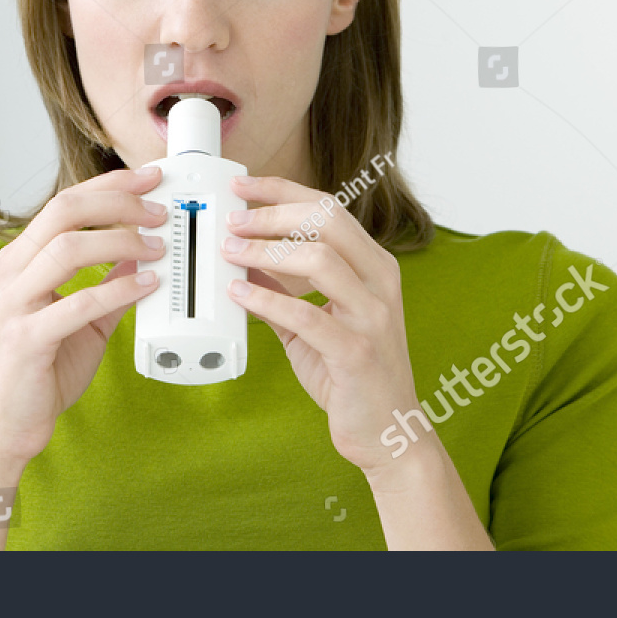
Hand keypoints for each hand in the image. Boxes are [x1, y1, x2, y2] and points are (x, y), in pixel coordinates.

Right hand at [0, 167, 165, 464]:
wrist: (7, 425)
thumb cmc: (39, 369)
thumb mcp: (83, 318)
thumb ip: (108, 285)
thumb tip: (144, 254)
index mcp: (19, 260)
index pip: (64, 203)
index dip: (110, 185)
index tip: (150, 178)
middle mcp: (10, 272)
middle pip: (64, 212)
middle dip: (119, 202)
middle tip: (160, 209)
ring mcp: (13, 303)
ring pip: (68, 248)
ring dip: (122, 241)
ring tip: (159, 247)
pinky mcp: (26, 338)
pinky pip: (77, 302)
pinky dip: (117, 289)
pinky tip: (147, 286)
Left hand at [221, 174, 417, 475]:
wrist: (386, 431)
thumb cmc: (349, 373)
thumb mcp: (313, 320)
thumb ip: (282, 288)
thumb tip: (241, 255)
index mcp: (373, 266)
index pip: (328, 208)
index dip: (281, 191)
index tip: (242, 186)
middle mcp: (380, 282)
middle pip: (327, 220)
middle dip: (272, 213)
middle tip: (232, 220)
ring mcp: (373, 316)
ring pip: (321, 259)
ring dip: (267, 250)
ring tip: (229, 253)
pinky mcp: (357, 351)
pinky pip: (307, 315)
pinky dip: (267, 299)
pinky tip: (239, 294)